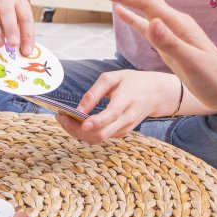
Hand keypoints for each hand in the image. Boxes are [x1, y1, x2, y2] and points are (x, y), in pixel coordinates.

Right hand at [0, 0, 35, 56]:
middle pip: (7, 10)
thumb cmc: (5, 21)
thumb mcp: (17, 26)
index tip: (26, 51)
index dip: (27, 35)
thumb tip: (26, 52)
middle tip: (13, 44)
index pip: (25, 17)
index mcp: (19, 2)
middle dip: (11, 28)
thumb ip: (21, 37)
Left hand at [54, 70, 175, 142]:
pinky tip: (75, 121)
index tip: (81, 123)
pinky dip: (85, 132)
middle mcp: (126, 119)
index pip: (111, 116)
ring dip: (78, 132)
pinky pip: (100, 137)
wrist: (156, 94)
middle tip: (60, 117)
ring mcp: (124, 129)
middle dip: (77, 130)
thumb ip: (94, 93)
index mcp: (126, 101)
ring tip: (63, 118)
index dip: (95, 122)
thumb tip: (78, 110)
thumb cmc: (132, 82)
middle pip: (101, 134)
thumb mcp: (113, 78)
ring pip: (98, 139)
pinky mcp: (121, 133)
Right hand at [91, 0, 216, 109]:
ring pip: (141, 5)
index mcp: (176, 23)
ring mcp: (170, 30)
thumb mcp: (191, 62)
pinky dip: (130, 15)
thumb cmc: (214, 79)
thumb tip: (151, 21)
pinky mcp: (168, 42)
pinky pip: (145, 24)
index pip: (143, 1)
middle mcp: (172, 21)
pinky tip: (119, 11)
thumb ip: (170, 42)